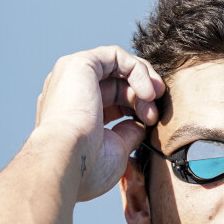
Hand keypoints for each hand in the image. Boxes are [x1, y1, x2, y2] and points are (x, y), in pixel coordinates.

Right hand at [35, 46, 164, 200]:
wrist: (67, 161)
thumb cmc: (87, 167)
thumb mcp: (115, 150)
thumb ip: (128, 133)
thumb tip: (141, 125)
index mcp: (75, 115)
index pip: (113, 103)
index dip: (137, 109)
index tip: (152, 124)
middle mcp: (70, 93)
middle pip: (117, 84)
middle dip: (143, 96)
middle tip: (155, 115)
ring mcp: (72, 76)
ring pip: (117, 66)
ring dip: (144, 80)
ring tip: (156, 98)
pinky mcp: (79, 64)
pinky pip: (115, 56)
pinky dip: (137, 69)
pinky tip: (148, 91)